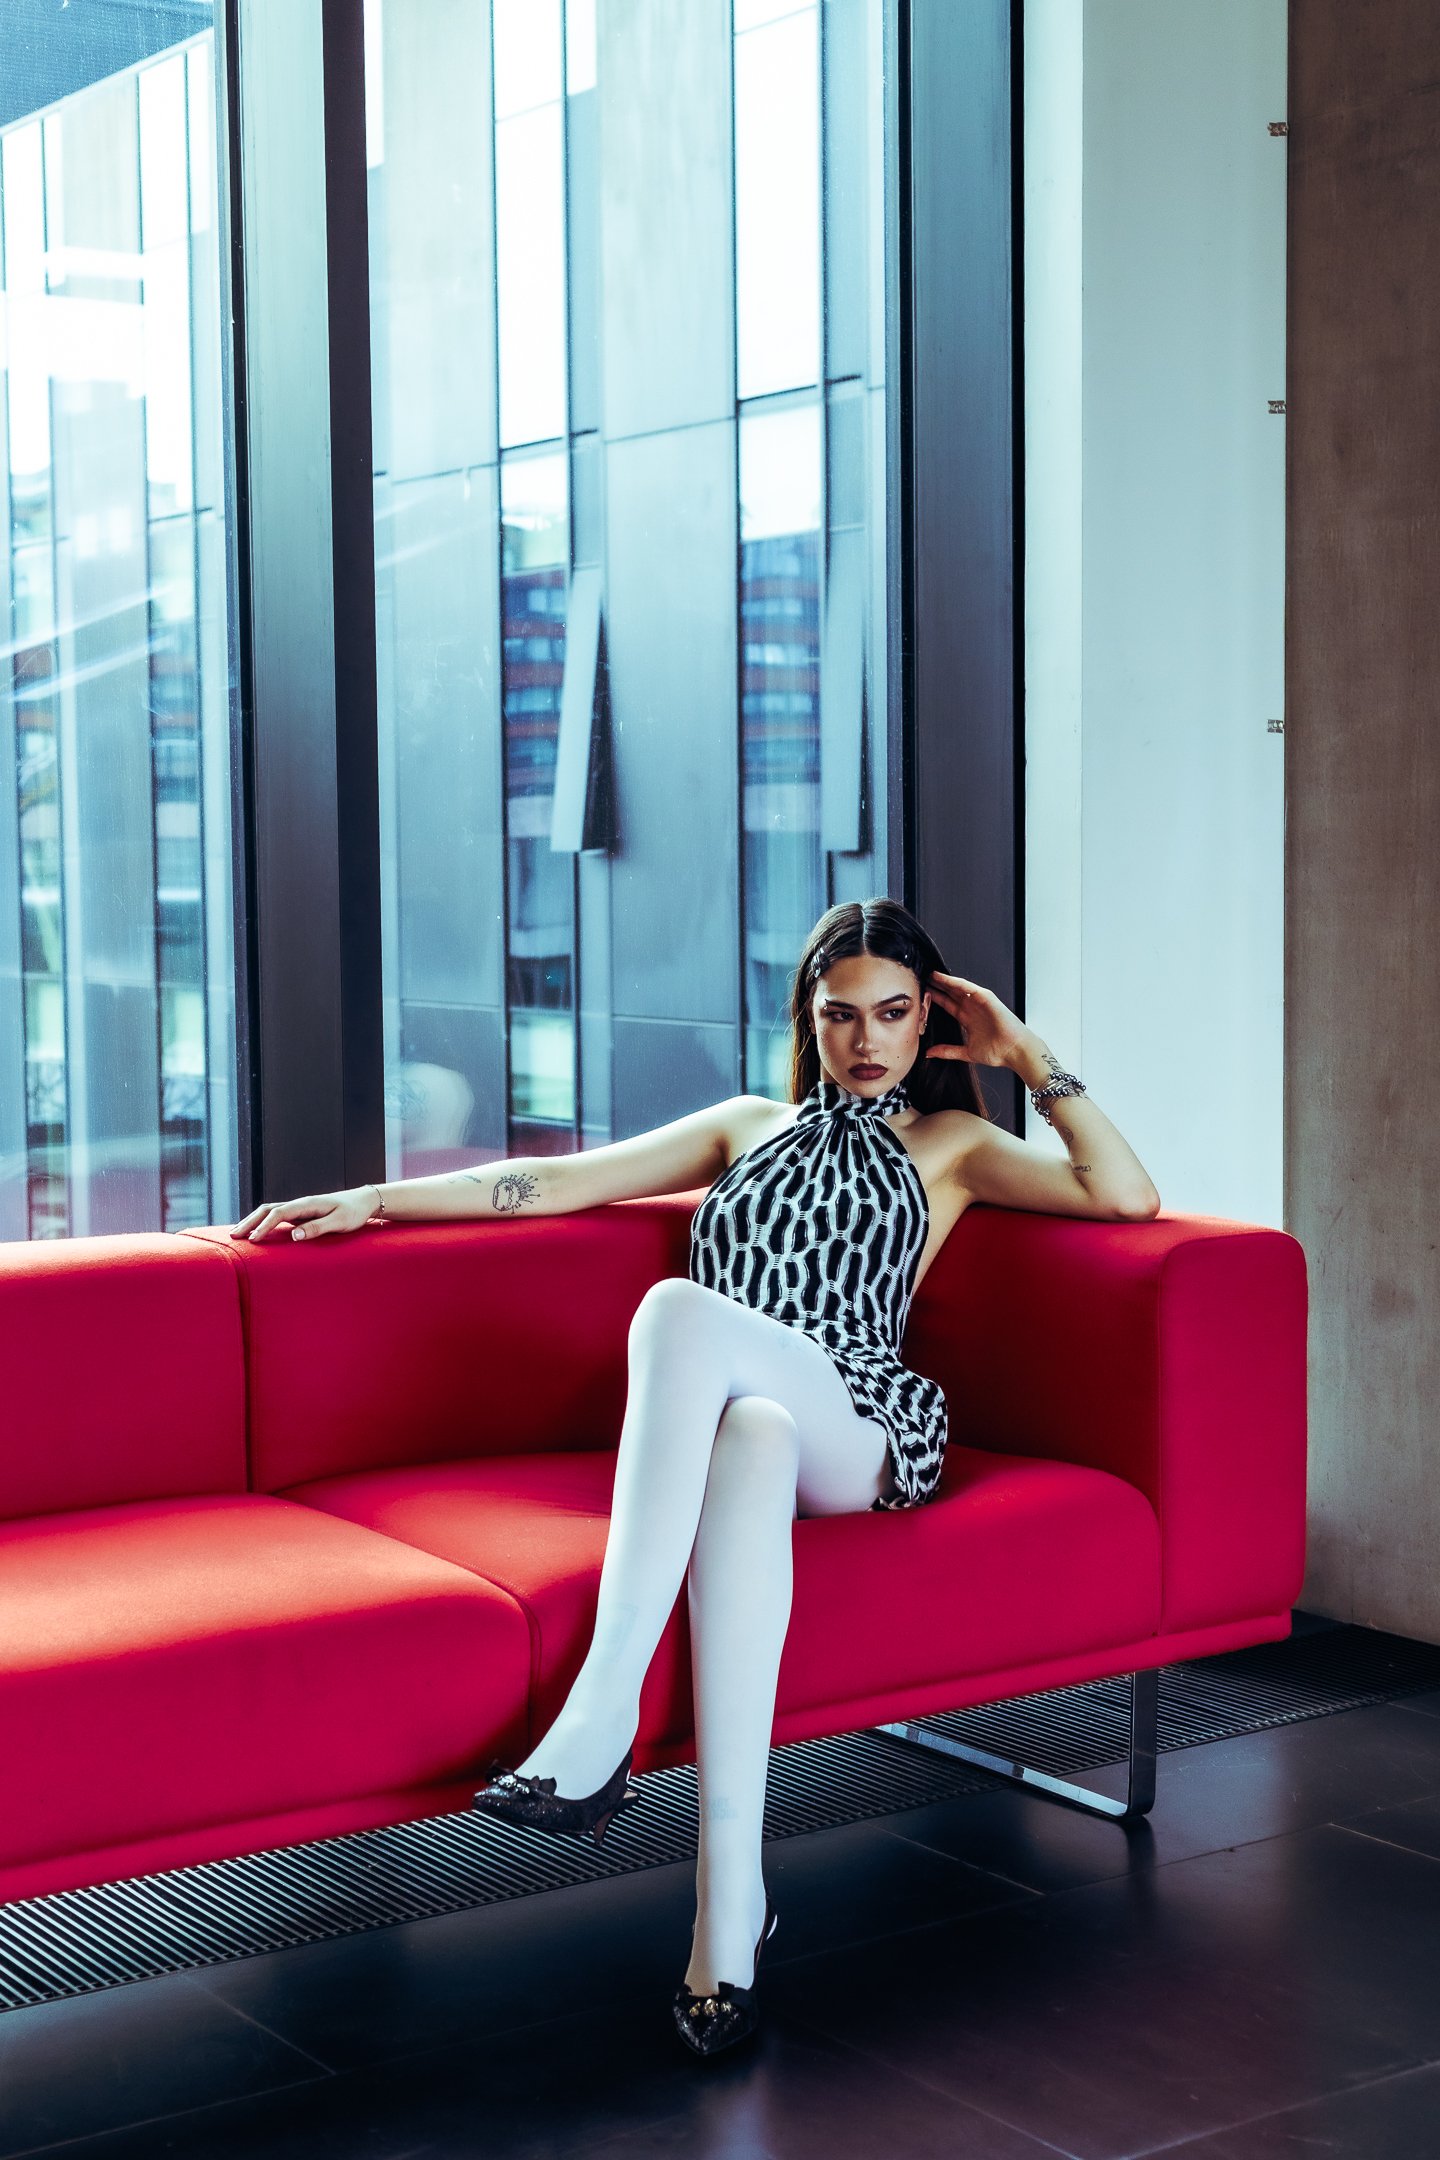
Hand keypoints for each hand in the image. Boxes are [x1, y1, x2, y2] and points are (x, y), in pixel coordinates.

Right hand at [231, 1186, 378, 1241]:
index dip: (264, 1226)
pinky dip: (262, 1221)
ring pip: (269, 1211)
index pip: (278, 1214)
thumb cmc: (353, 1213)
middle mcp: (299, 1203)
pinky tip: (255, 1230)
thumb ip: (317, 1228)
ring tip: (237, 1233)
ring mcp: (299, 1208)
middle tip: (233, 1236)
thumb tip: (293, 1235)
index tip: (253, 1240)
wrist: (363, 1202)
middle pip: (267, 1209)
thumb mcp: (339, 1222)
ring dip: (252, 1221)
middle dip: (249, 1222)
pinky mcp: (300, 1213)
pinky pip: (276, 1216)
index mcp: (307, 1204)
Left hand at [922, 972, 1030, 1070]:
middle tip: (921, 980)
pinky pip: (968, 987)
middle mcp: (973, 1009)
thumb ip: (947, 1051)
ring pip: (957, 988)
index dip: (935, 1000)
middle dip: (937, 987)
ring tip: (930, 975)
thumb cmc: (998, 1051)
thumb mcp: (966, 1052)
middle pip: (951, 994)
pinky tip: (944, 978)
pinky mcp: (986, 998)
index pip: (948, 1005)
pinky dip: (956, 982)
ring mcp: (979, 1002)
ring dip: (944, 981)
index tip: (921, 996)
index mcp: (968, 1019)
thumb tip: (929, 1053)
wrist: (1014, 1051)